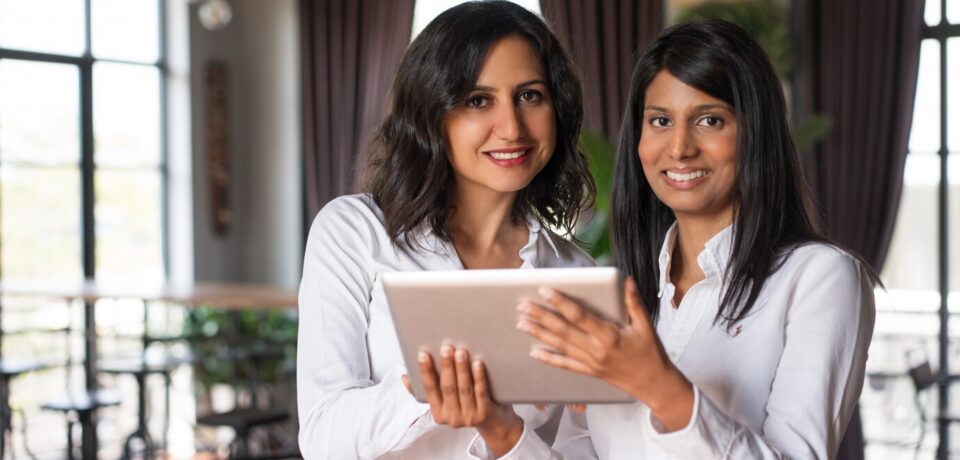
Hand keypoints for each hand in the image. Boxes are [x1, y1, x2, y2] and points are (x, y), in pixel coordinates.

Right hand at [418, 345, 523, 455]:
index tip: (423, 354)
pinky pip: (481, 392)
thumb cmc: (466, 405)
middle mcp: (451, 417)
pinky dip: (478, 377)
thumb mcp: (444, 402)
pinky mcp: (484, 414)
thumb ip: (426, 390)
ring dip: (461, 369)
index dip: (425, 371)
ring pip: (463, 389)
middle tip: (446, 347)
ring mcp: (468, 417)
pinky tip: (478, 364)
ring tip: (461, 352)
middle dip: (446, 366)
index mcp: (438, 413)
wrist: (493, 424)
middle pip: (447, 388)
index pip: (428, 389)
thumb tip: (405, 376)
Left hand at [517, 278, 693, 430]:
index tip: (545, 291)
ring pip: (560, 346)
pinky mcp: (590, 372)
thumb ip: (634, 303)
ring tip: (522, 323)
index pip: (579, 316)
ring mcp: (591, 363)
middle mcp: (597, 350)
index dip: (561, 302)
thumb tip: (626, 280)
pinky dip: (549, 359)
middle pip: (563, 330)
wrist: (654, 384)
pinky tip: (534, 353)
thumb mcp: (646, 326)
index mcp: (610, 335)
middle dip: (541, 317)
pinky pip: (566, 365)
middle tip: (523, 305)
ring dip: (539, 334)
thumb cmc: (651, 353)